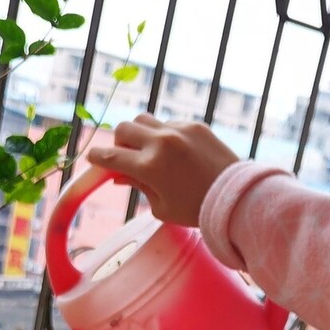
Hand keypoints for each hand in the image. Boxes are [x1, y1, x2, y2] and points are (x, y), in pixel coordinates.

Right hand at [86, 114, 239, 226]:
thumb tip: (118, 174)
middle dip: (119, 143)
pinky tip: (177, 152)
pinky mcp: (195, 125)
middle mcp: (161, 143)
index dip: (97, 158)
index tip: (93, 158)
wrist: (236, 198)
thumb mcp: (161, 207)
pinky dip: (165, 135)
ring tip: (150, 151)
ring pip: (144, 119)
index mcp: (149, 166)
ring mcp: (179, 130)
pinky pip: (168, 123)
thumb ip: (137, 186)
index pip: (110, 156)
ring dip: (140, 133)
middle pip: (123, 129)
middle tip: (127, 157)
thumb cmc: (196, 210)